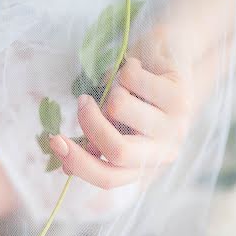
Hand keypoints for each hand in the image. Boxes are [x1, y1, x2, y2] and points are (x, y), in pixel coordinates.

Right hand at [49, 28, 193, 189]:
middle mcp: (164, 153)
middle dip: (90, 124)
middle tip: (82, 102)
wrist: (176, 57)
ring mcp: (176, 128)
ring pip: (119, 108)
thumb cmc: (139, 94)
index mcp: (145, 166)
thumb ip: (96, 145)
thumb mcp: (115, 123)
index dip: (78, 163)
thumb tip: (66, 168)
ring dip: (112, 89)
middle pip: (117, 152)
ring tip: (124, 82)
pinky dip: (125, 68)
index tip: (54, 141)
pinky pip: (131, 79)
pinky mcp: (181, 97)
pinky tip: (139, 67)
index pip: (108, 179)